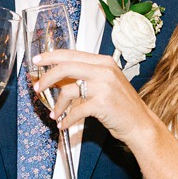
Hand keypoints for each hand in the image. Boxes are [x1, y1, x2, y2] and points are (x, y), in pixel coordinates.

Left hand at [31, 47, 151, 148]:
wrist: (140, 124)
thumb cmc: (122, 106)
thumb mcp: (105, 84)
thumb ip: (84, 77)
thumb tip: (56, 78)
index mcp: (104, 61)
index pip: (71, 54)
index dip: (51, 56)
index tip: (37, 60)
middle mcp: (104, 70)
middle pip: (65, 67)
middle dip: (47, 78)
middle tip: (36, 87)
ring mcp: (104, 86)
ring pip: (68, 90)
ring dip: (57, 105)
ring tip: (55, 114)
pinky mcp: (102, 104)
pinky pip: (75, 111)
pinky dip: (67, 119)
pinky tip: (64, 124)